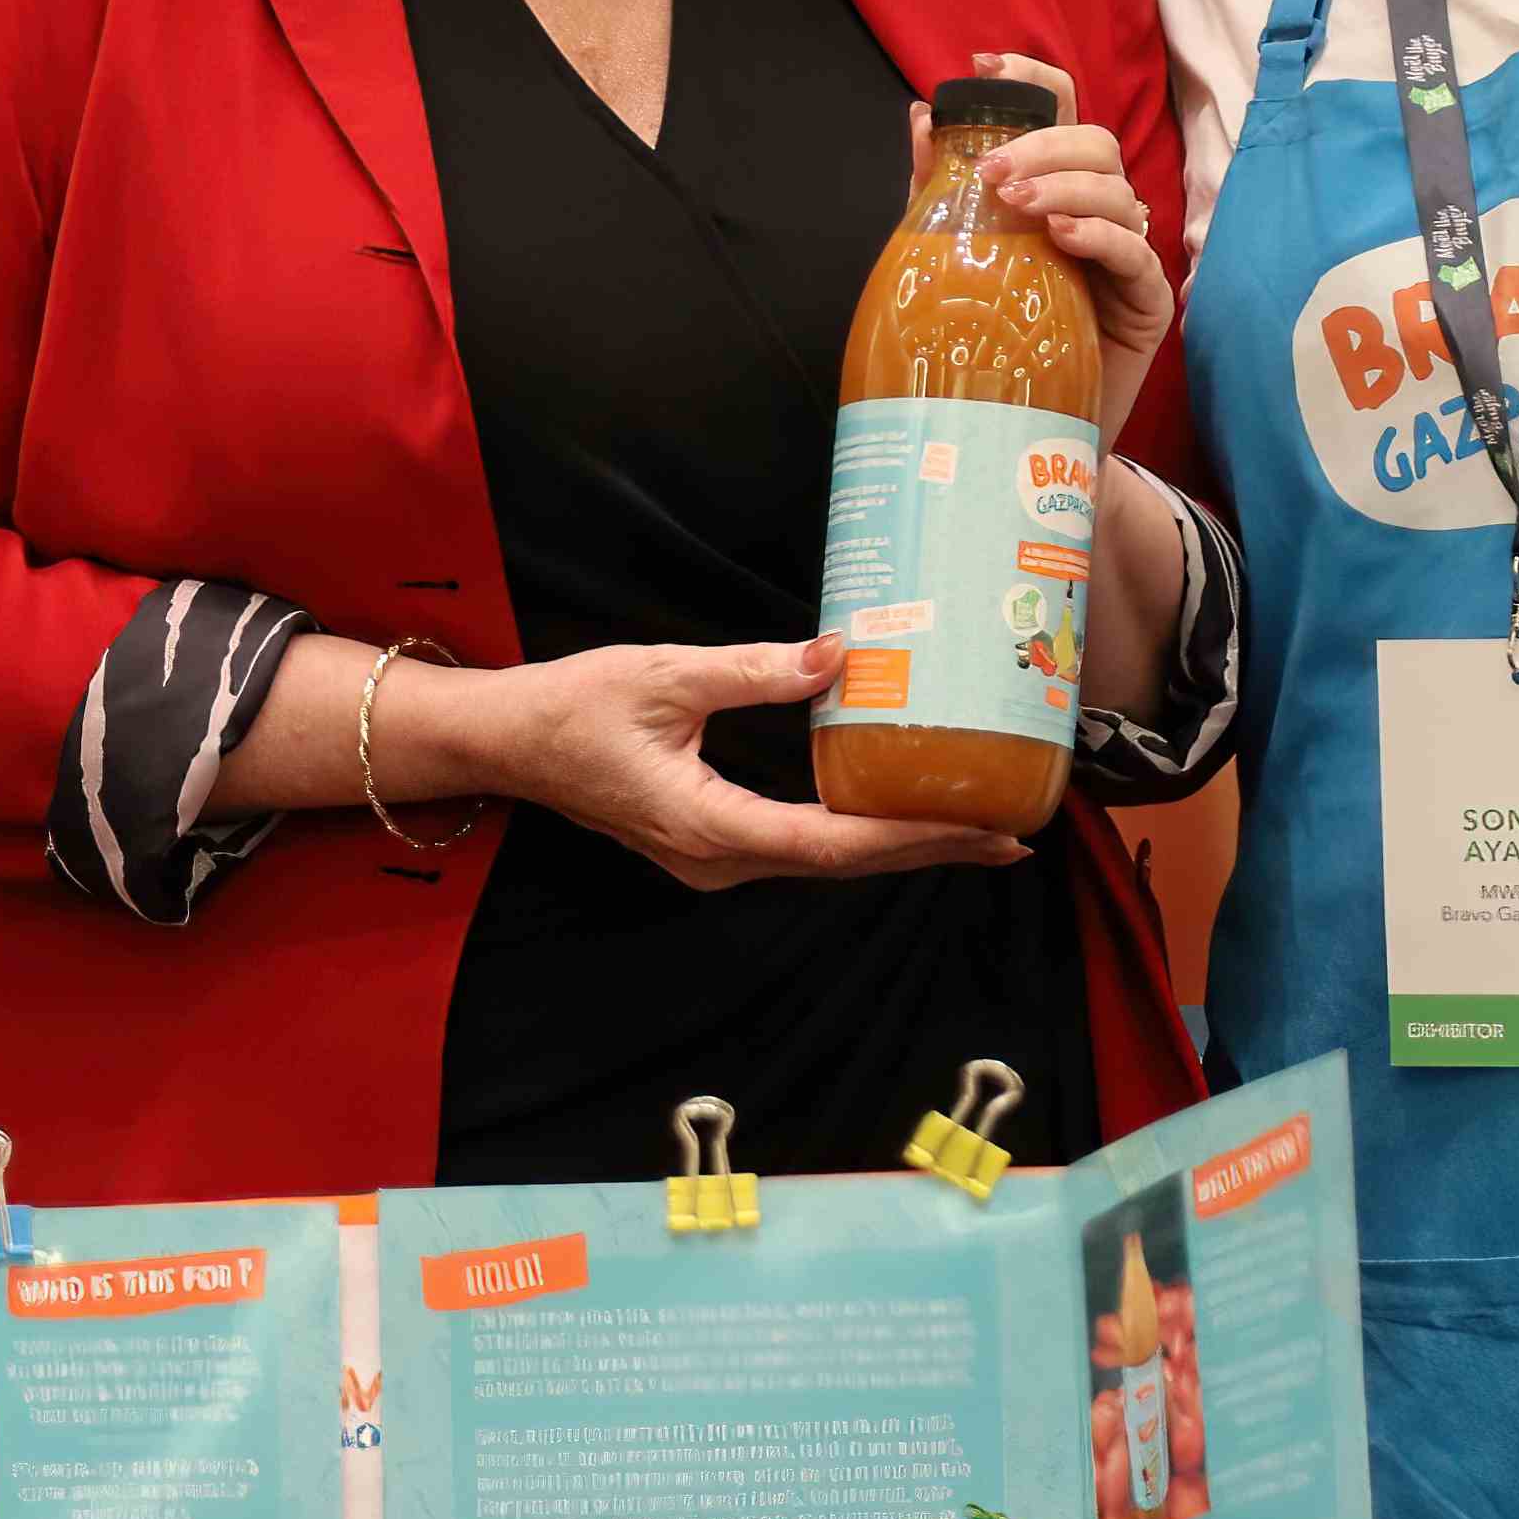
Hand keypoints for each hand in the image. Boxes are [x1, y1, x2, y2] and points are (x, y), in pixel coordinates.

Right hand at [453, 639, 1031, 888]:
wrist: (506, 743)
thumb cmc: (573, 707)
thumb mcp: (665, 674)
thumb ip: (754, 669)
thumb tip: (839, 654)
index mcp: (709, 826)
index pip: (834, 841)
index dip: (914, 836)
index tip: (981, 830)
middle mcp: (718, 860)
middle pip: (845, 863)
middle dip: (930, 850)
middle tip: (1012, 838)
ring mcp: (713, 860)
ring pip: (826, 862)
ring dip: (900, 847)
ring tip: (974, 831)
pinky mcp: (711, 845)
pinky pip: (801, 848)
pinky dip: (859, 835)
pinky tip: (899, 817)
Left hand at [930, 52, 1173, 442]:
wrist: (1021, 432)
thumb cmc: (991, 340)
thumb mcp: (954, 255)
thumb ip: (939, 192)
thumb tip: (919, 117)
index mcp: (1056, 191)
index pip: (1061, 113)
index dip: (1032, 76)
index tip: (984, 63)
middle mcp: (1098, 214)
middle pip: (1095, 143)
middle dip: (1044, 144)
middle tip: (992, 172)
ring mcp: (1128, 256)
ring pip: (1119, 190)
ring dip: (1066, 187)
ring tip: (1017, 206)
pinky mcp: (1147, 302)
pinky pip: (1135, 253)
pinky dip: (1099, 234)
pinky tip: (1062, 236)